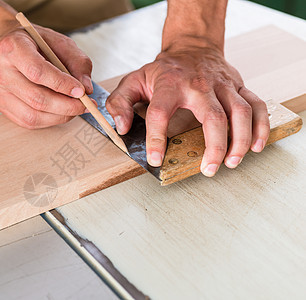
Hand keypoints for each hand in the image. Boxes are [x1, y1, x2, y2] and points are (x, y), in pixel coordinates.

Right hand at [0, 25, 92, 128]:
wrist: (9, 48)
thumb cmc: (35, 44)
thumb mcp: (60, 43)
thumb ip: (77, 62)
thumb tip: (86, 89)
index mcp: (12, 48)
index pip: (38, 72)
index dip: (62, 84)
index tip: (81, 91)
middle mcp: (0, 71)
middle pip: (36, 98)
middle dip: (66, 106)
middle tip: (85, 105)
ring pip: (33, 115)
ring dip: (60, 116)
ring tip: (74, 108)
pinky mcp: (0, 105)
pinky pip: (28, 122)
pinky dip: (49, 120)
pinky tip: (59, 111)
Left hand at [106, 46, 269, 176]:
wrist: (192, 47)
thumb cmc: (164, 70)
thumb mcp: (134, 81)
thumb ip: (120, 103)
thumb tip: (122, 127)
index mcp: (169, 85)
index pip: (161, 112)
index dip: (156, 138)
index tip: (155, 159)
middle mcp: (199, 85)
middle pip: (213, 116)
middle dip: (214, 146)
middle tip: (208, 169)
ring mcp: (223, 85)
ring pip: (240, 112)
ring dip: (240, 140)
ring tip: (231, 162)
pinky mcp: (239, 87)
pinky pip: (257, 105)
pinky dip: (261, 126)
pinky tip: (256, 146)